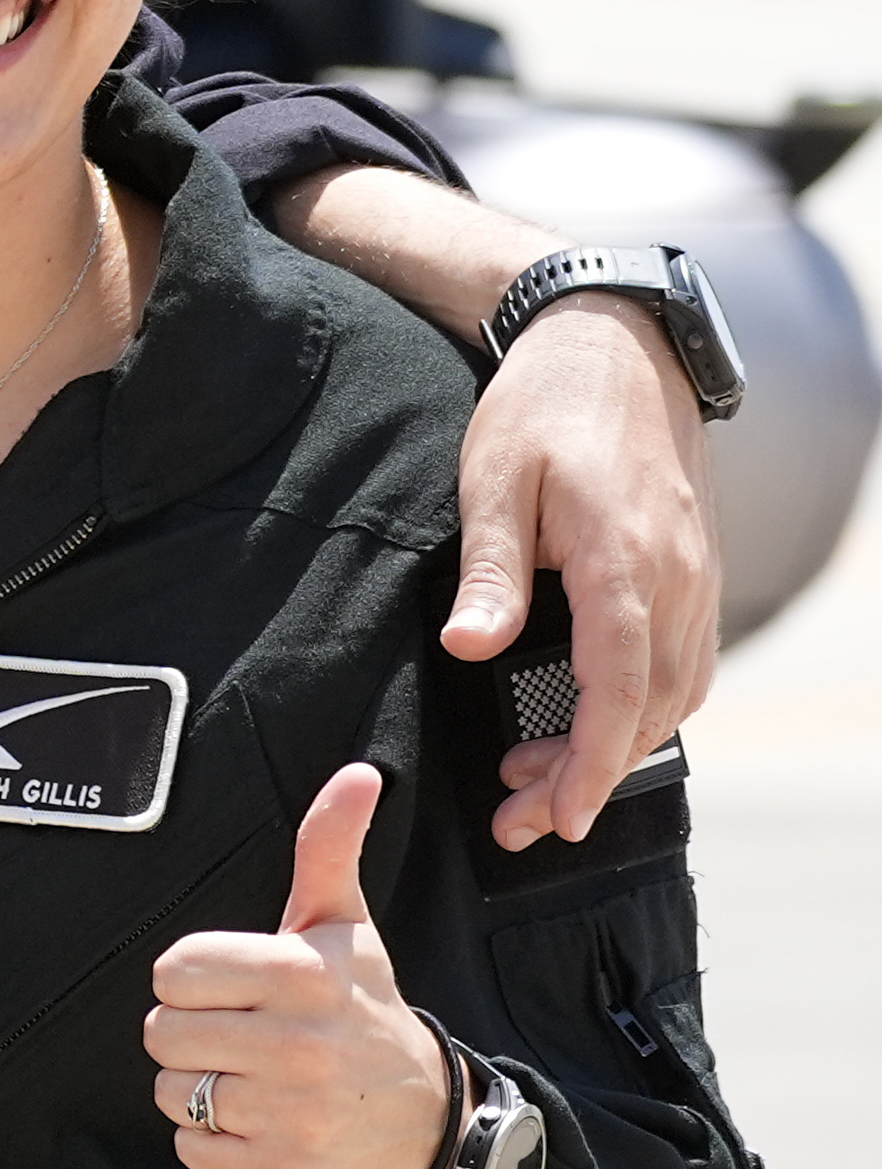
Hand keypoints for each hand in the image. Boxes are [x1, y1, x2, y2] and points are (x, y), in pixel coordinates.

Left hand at [148, 766, 461, 1168]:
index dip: (193, 978)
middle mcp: (301, 1049)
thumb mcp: (344, 926)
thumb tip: (356, 774)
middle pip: (160, 1034)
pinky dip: (212, 1141)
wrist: (421, 1117)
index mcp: (302, 978)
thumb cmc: (360, 1007)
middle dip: (192, 1032)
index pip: (170, 972)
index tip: (237, 985)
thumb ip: (330, 848)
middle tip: (243, 1033)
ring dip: (198, 1086)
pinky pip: (191, 1150)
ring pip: (171, 1092)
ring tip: (254, 1077)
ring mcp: (293, 1120)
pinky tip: (261, 1122)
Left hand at [454, 293, 715, 850]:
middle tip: (519, 822)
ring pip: (672, 696)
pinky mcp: (694, 573)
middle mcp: (678, 582)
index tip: (561, 821)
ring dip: (614, 748)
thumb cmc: (545, 408)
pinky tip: (589, 723)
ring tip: (535, 782)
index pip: (620, 692)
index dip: (593, 767)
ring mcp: (695, 579)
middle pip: (648, 711)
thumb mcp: (494, 478)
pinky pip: (683, 664)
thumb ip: (489, 569)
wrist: (617, 346)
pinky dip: (642, 709)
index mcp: (627, 564)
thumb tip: (473, 649)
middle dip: (589, 777)